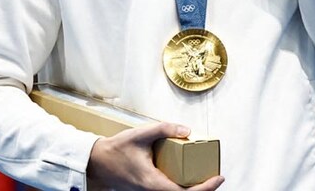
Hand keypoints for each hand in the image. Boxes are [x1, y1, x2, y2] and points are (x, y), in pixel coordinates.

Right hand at [87, 123, 224, 190]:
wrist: (96, 162)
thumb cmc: (115, 150)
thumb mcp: (140, 135)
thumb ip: (164, 129)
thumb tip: (186, 130)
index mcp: (152, 182)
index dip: (205, 188)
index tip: (218, 177)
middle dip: (203, 189)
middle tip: (216, 177)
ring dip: (192, 189)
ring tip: (206, 176)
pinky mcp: (147, 189)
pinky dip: (182, 186)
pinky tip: (188, 175)